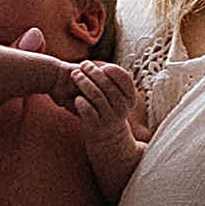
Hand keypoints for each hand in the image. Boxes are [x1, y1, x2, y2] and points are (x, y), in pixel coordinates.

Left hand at [65, 59, 146, 197]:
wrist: (109, 141)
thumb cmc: (110, 112)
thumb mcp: (117, 99)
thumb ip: (112, 83)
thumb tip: (97, 64)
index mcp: (129, 99)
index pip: (125, 79)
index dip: (113, 70)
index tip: (101, 65)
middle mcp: (121, 109)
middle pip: (108, 86)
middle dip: (94, 73)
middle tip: (82, 65)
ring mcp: (109, 119)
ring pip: (97, 97)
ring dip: (84, 83)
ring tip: (75, 75)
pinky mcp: (95, 128)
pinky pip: (88, 113)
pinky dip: (82, 103)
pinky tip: (76, 98)